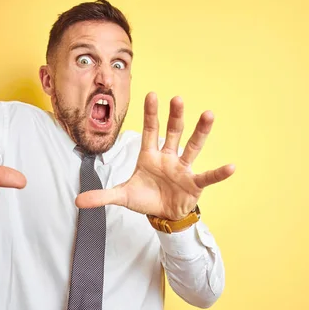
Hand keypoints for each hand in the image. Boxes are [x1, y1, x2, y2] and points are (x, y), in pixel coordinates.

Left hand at [75, 92, 234, 219]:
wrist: (163, 214)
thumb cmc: (145, 198)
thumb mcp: (122, 196)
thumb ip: (102, 196)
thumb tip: (77, 201)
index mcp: (150, 156)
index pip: (150, 131)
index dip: (151, 114)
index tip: (152, 94)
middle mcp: (168, 157)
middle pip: (173, 133)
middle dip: (175, 116)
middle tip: (178, 98)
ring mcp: (183, 169)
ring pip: (192, 146)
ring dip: (200, 131)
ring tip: (208, 114)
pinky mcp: (194, 184)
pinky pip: (207, 176)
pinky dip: (219, 173)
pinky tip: (231, 167)